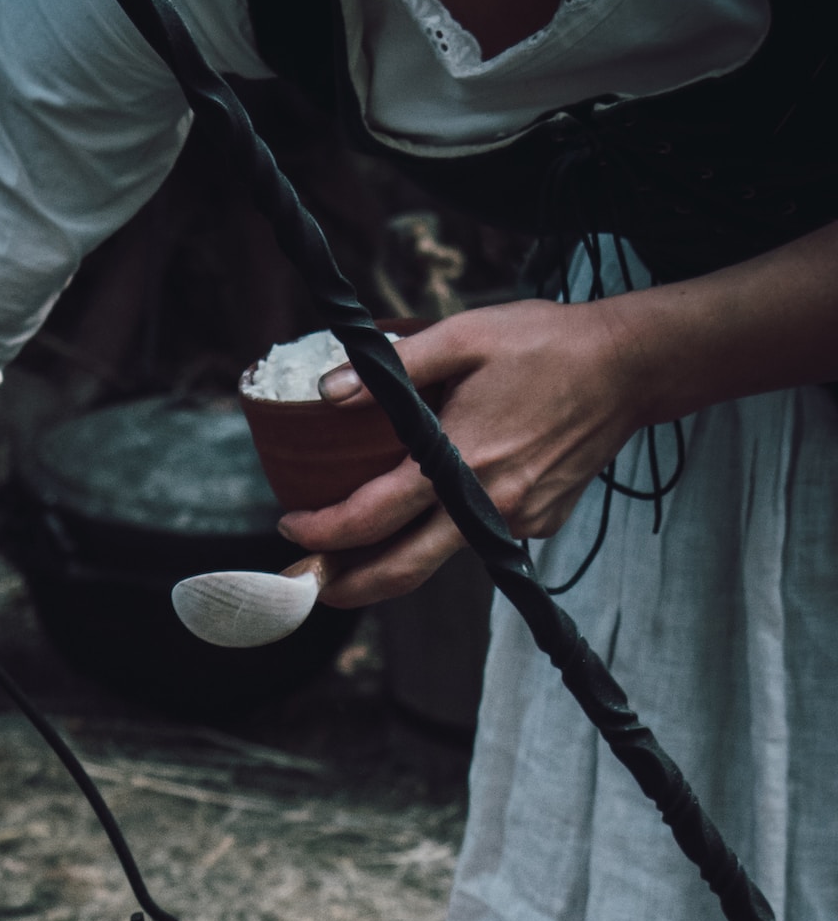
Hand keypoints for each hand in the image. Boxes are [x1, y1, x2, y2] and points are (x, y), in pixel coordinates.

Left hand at [278, 296, 650, 604]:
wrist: (628, 367)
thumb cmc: (545, 344)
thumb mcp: (465, 335)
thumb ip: (393, 366)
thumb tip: (327, 392)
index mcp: (459, 461)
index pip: (372, 517)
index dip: (323, 533)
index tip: (291, 528)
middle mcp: (486, 505)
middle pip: (401, 571)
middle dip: (348, 586)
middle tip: (310, 584)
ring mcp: (516, 521)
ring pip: (441, 556)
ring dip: (396, 557)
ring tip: (358, 548)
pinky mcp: (539, 524)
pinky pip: (480, 536)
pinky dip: (452, 526)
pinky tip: (452, 493)